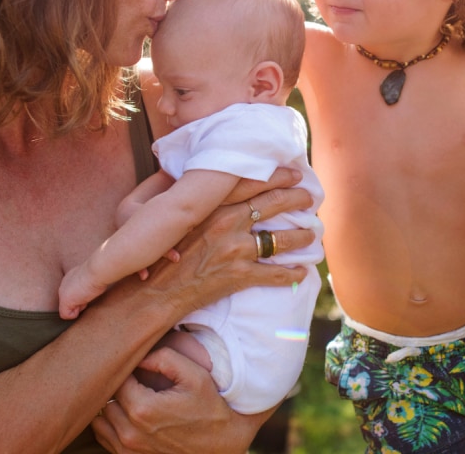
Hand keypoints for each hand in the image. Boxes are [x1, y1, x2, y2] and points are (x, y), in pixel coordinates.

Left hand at [92, 347, 267, 452]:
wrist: (221, 443)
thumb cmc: (208, 406)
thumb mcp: (194, 374)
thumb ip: (164, 357)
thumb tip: (138, 355)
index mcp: (142, 408)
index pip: (115, 379)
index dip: (125, 368)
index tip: (136, 364)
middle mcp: (130, 433)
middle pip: (104, 399)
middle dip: (116, 386)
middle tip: (132, 378)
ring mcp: (128, 449)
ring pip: (99, 419)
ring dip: (110, 405)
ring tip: (129, 395)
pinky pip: (103, 436)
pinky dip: (109, 423)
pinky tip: (127, 413)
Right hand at [135, 167, 314, 317]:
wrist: (152, 291)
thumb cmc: (160, 252)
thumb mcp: (174, 217)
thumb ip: (196, 201)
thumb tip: (209, 185)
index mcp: (213, 204)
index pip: (254, 182)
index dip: (279, 176)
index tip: (295, 174)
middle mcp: (228, 222)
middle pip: (274, 204)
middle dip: (297, 199)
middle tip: (310, 198)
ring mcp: (236, 249)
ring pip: (280, 239)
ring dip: (301, 236)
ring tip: (312, 234)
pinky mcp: (239, 276)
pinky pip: (275, 274)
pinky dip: (293, 273)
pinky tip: (302, 271)